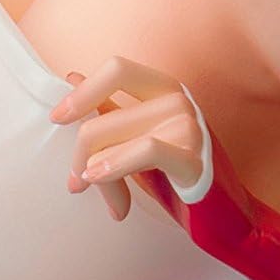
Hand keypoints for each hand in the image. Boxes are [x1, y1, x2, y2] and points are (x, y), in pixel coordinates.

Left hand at [49, 57, 206, 223]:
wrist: (221, 210)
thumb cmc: (175, 170)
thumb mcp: (138, 133)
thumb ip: (109, 106)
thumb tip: (72, 76)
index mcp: (165, 87)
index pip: (117, 69)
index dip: (83, 91)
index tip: (58, 117)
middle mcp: (180, 101)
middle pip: (105, 117)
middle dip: (81, 154)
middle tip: (76, 182)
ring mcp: (190, 128)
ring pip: (115, 140)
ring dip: (97, 174)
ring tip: (100, 196)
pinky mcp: (194, 159)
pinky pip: (144, 152)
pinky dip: (113, 167)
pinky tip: (99, 181)